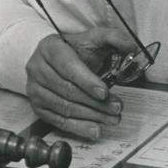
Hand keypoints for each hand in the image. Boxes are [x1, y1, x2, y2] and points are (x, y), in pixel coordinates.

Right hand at [25, 25, 136, 140]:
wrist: (55, 60)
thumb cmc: (76, 50)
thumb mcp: (94, 38)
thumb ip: (114, 38)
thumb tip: (132, 46)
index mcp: (50, 48)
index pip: (68, 66)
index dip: (87, 81)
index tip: (105, 92)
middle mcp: (37, 68)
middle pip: (68, 90)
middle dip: (95, 102)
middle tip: (116, 108)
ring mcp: (34, 89)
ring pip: (64, 107)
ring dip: (91, 116)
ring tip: (112, 118)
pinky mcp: (37, 106)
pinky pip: (58, 121)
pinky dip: (78, 127)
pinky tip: (95, 129)